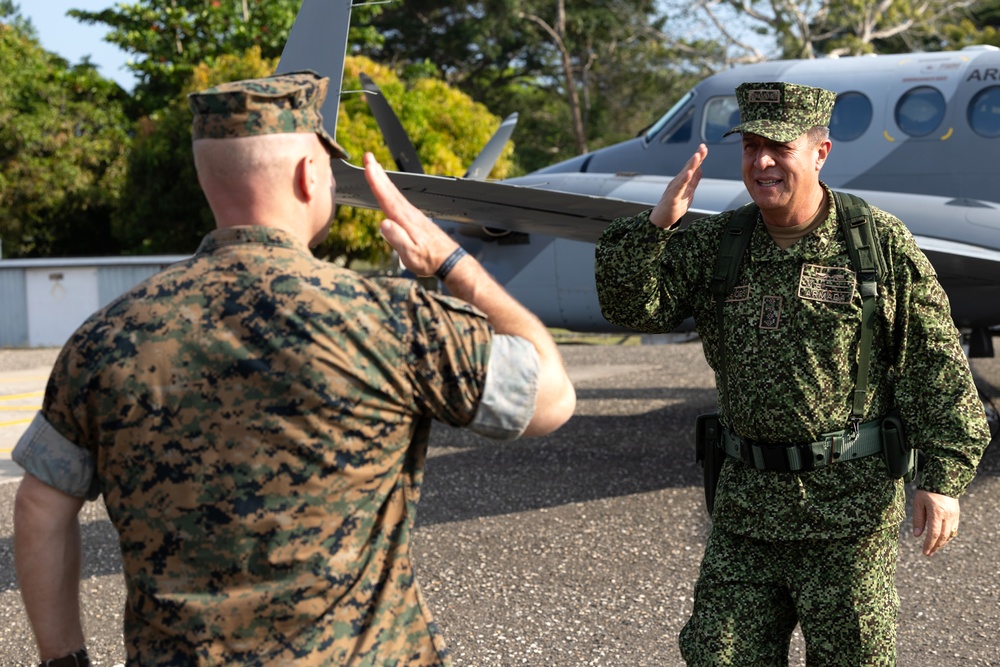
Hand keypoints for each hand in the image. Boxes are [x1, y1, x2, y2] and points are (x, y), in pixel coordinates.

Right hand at [362, 152, 457, 275]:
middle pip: (390, 190)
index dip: (376, 181)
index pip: (387, 198)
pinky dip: (391, 190)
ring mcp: (413, 215)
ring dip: (383, 179)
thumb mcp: (411, 255)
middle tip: (368, 157)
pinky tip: (388, 190)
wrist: (449, 260)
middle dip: (378, 172)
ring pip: (395, 193)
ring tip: (374, 168)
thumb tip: (383, 223)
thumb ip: (397, 239)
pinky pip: (399, 200)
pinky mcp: (415, 218)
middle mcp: (409, 213)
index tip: (369, 166)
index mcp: (405, 220)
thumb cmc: (430, 260)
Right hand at [649, 143, 707, 228]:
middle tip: (702, 147)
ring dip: (691, 165)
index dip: (699, 157)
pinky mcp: (672, 198)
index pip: (691, 167)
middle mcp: (677, 182)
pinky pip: (679, 188)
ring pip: (684, 175)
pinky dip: (684, 180)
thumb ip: (694, 181)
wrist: (662, 219)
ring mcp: (674, 189)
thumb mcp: (689, 192)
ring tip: (697, 156)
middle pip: (688, 168)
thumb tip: (700, 168)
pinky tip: (689, 174)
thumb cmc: (675, 206)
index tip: (704, 147)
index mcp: (682, 181)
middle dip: (696, 157)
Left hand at [912, 489, 959, 555]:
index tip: (924, 551)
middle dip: (935, 547)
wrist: (943, 481)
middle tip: (927, 554)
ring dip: (941, 544)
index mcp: (937, 512)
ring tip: (933, 549)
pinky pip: (953, 530)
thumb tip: (917, 535)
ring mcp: (954, 516)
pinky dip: (947, 537)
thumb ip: (918, 519)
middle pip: (942, 536)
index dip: (929, 544)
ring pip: (949, 535)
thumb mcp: (918, 503)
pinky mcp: (957, 515)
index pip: (933, 533)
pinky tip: (941, 540)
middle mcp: (948, 516)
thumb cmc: (927, 491)